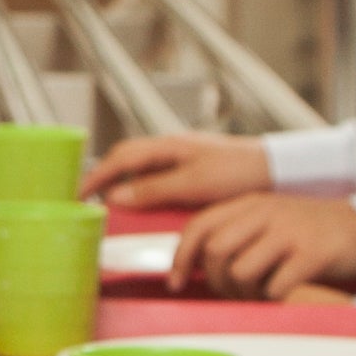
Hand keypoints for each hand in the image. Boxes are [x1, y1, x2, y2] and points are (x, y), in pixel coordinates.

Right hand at [89, 132, 268, 209]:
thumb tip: (116, 196)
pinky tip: (146, 209)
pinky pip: (159, 181)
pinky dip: (145, 193)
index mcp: (169, 146)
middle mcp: (173, 150)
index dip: (95, 176)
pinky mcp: (196, 175)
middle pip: (127, 161)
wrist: (279, 172)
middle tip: (86, 201)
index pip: (120, 157)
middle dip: (104, 178)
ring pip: (142, 171)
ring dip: (124, 186)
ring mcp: (184, 161)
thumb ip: (155, 189)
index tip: (76, 195)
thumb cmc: (241, 173)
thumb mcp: (194, 183)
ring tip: (111, 208)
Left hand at [175, 192, 355, 298]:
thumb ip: (235, 233)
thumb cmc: (308, 233)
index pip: (199, 226)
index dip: (180, 257)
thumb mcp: (269, 220)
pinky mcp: (311, 255)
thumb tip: (195, 267)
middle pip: (215, 251)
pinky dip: (272, 300)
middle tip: (233, 293)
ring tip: (260, 294)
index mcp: (250, 203)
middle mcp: (266, 213)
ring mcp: (289, 232)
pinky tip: (283, 296)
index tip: (176, 283)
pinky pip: (275, 287)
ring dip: (244, 294)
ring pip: (240, 272)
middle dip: (216, 281)